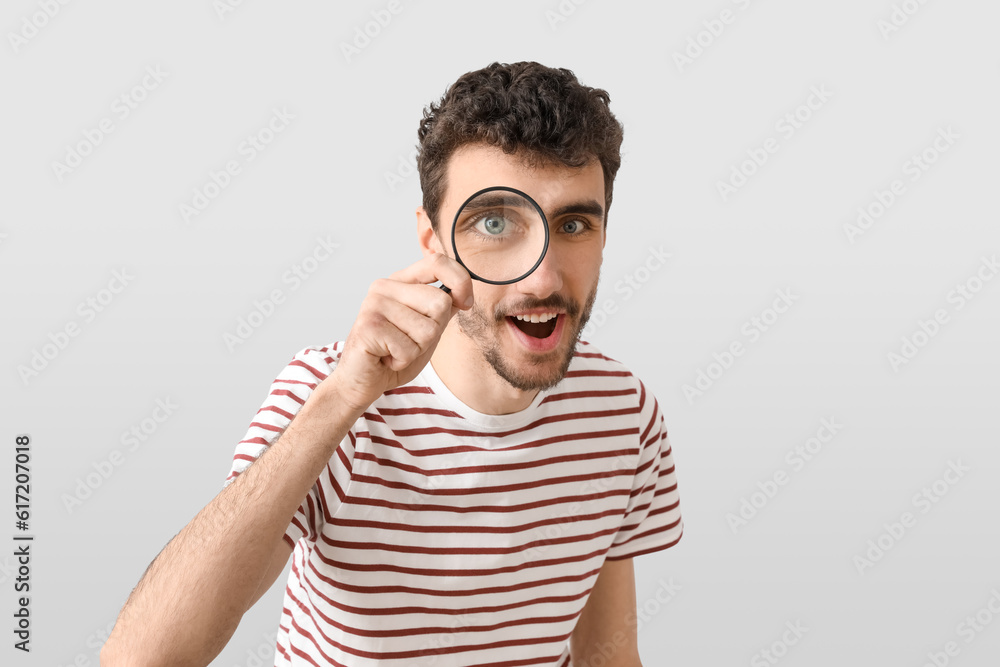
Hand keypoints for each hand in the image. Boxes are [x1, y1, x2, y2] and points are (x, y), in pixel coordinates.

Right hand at [327, 252, 473, 414]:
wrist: (361, 381)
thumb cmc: (393, 354)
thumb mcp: (426, 328)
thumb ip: (441, 309)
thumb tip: (463, 294)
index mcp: (400, 282)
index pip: (437, 262)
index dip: (461, 281)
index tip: (465, 303)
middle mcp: (384, 287)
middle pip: (440, 302)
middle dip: (433, 332)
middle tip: (408, 341)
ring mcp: (374, 305)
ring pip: (428, 330)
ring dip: (416, 349)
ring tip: (395, 350)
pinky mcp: (369, 326)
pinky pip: (409, 348)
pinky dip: (402, 361)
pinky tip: (386, 358)